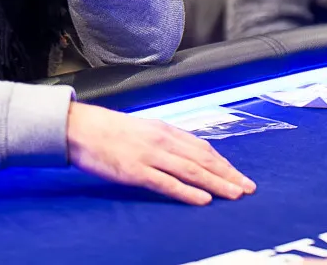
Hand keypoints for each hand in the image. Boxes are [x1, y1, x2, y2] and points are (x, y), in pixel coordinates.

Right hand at [66, 102, 255, 205]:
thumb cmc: (107, 129)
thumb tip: (184, 152)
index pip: (202, 147)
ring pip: (191, 170)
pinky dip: (187, 191)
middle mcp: (162, 140)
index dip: (223, 162)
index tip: (238, 174)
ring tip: (234, 194)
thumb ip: (163, 140)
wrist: (79, 128)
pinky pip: (166, 182)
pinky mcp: (135, 171)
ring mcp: (149, 155)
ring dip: (216, 183)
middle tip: (248, 187)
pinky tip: (203, 199)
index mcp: (164, 129)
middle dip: (228, 174)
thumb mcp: (141, 129)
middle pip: (203, 159)